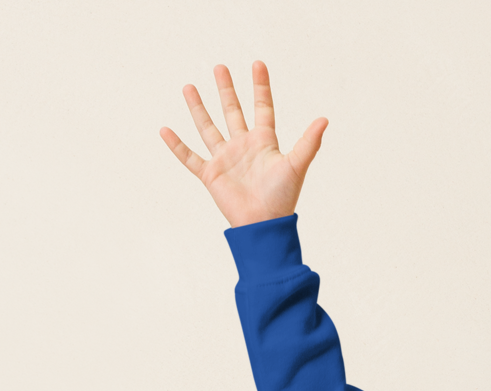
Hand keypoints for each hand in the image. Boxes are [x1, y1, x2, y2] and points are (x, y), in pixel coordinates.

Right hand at [158, 60, 326, 231]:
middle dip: (226, 90)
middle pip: (232, 112)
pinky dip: (176, 145)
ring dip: (198, 108)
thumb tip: (325, 119)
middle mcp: (243, 147)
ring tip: (189, 87)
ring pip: (208, 128)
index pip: (262, 108)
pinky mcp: (211, 175)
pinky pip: (190, 157)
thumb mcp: (297, 166)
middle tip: (220, 67)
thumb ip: (308, 142)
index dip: (261, 87)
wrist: (263, 225)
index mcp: (264, 142)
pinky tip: (165, 130)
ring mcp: (225, 160)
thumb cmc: (282, 199)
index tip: (258, 64)